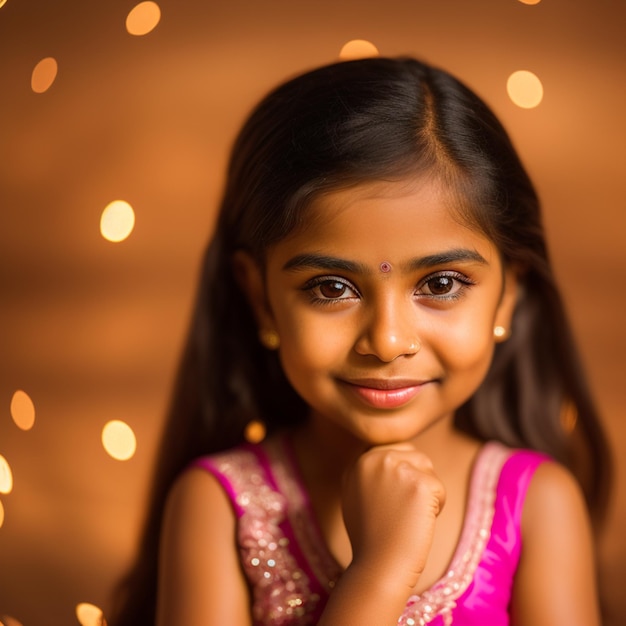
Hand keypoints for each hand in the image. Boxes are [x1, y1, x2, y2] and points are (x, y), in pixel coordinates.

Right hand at [341, 443, 445, 591]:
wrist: (378, 565)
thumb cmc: (370, 538)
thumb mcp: (356, 496)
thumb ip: (370, 474)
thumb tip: (394, 459)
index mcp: (358, 462)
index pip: (394, 451)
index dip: (401, 477)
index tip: (395, 502)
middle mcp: (374, 458)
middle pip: (412, 455)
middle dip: (416, 479)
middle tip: (404, 510)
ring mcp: (396, 468)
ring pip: (427, 469)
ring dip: (426, 491)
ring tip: (409, 515)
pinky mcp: (419, 482)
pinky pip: (439, 488)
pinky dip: (437, 507)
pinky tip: (418, 523)